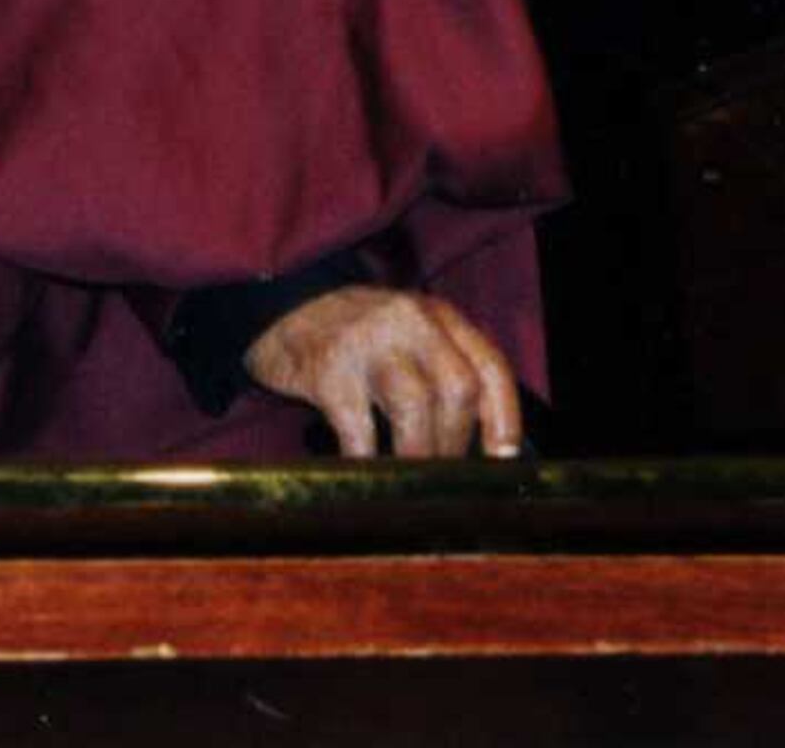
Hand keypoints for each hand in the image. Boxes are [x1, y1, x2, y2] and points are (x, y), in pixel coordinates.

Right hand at [242, 287, 523, 458]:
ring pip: (414, 408)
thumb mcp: (409, 334)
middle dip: (456, 442)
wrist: (282, 307)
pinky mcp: (328, 370)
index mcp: (439, 317)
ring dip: (417, 456)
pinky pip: (358, 429)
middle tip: (441, 474)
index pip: (490, 368)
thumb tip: (476, 444)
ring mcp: (368, 343)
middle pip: (458, 389)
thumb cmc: (355, 335)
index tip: (500, 460)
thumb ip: (442, 368)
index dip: (503, 419)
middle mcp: (410, 322)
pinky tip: (362, 472)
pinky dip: (366, 461)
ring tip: (406, 479)